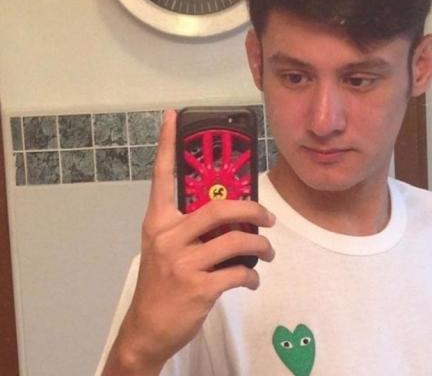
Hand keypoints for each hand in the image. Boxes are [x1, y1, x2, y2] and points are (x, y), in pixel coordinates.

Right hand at [103, 109, 275, 374]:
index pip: (161, 177)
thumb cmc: (162, 284)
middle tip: (269, 217)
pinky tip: (252, 280)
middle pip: (218, 209)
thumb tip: (232, 213)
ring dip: (261, 246)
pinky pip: (239, 273)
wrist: (147, 330)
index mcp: (158, 223)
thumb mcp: (166, 249)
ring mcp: (182, 263)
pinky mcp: (198, 288)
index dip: (166, 145)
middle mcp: (168, 237)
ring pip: (236, 241)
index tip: (173, 115)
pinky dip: (253, 275)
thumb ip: (190, 228)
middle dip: (253, 209)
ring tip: (268, 252)